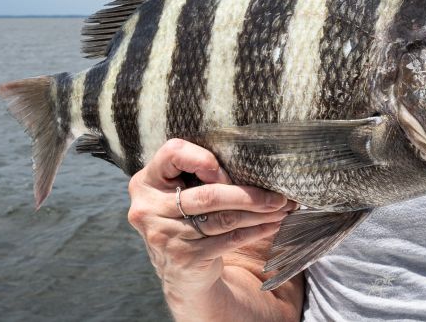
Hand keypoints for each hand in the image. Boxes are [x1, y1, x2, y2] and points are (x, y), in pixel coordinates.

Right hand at [126, 139, 296, 299]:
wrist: (180, 272)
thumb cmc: (187, 217)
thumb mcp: (181, 191)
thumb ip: (199, 174)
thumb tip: (255, 164)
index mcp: (145, 183)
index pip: (172, 153)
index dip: (202, 159)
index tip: (226, 170)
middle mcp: (148, 209)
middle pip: (207, 195)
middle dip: (249, 194)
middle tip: (278, 195)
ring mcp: (165, 236)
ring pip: (223, 219)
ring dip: (258, 213)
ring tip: (281, 207)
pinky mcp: (184, 258)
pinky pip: (229, 239)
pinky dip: (256, 230)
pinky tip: (272, 224)